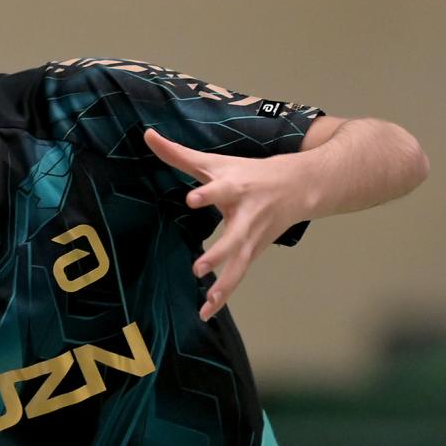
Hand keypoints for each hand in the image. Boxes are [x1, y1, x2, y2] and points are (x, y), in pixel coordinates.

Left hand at [144, 129, 312, 320]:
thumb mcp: (215, 161)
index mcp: (236, 187)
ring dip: (224, 285)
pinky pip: (238, 276)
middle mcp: (246, 215)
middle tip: (200, 269)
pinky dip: (223, 295)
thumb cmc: (250, 171)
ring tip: (206, 303)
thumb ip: (178, 153)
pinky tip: (207, 311)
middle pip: (233, 237)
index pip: (220, 189)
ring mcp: (252, 238)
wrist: (299, 187)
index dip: (207, 194)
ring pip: (239, 265)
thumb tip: (146, 134)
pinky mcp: (254, 252)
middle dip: (219, 253)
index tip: (192, 198)